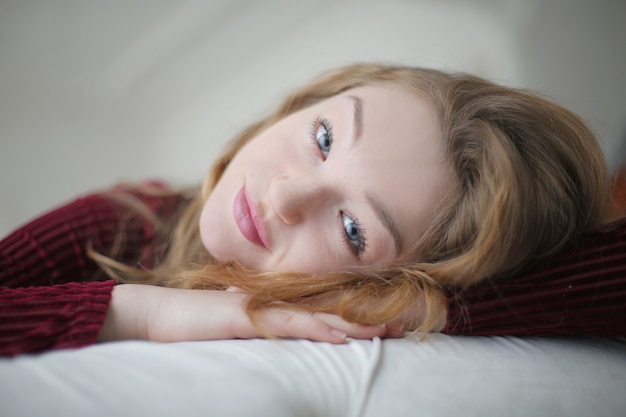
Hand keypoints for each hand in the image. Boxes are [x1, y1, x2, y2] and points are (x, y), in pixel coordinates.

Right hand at [99, 284, 386, 343]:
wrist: (156, 315)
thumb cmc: (193, 325)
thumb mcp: (234, 331)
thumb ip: (259, 331)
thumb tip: (280, 336)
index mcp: (272, 309)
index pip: (319, 312)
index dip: (351, 316)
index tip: (381, 323)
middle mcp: (272, 305)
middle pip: (327, 310)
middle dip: (363, 317)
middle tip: (399, 322)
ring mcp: (261, 309)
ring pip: (317, 315)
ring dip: (352, 322)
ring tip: (385, 328)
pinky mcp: (246, 316)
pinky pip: (288, 324)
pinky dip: (317, 328)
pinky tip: (341, 334)